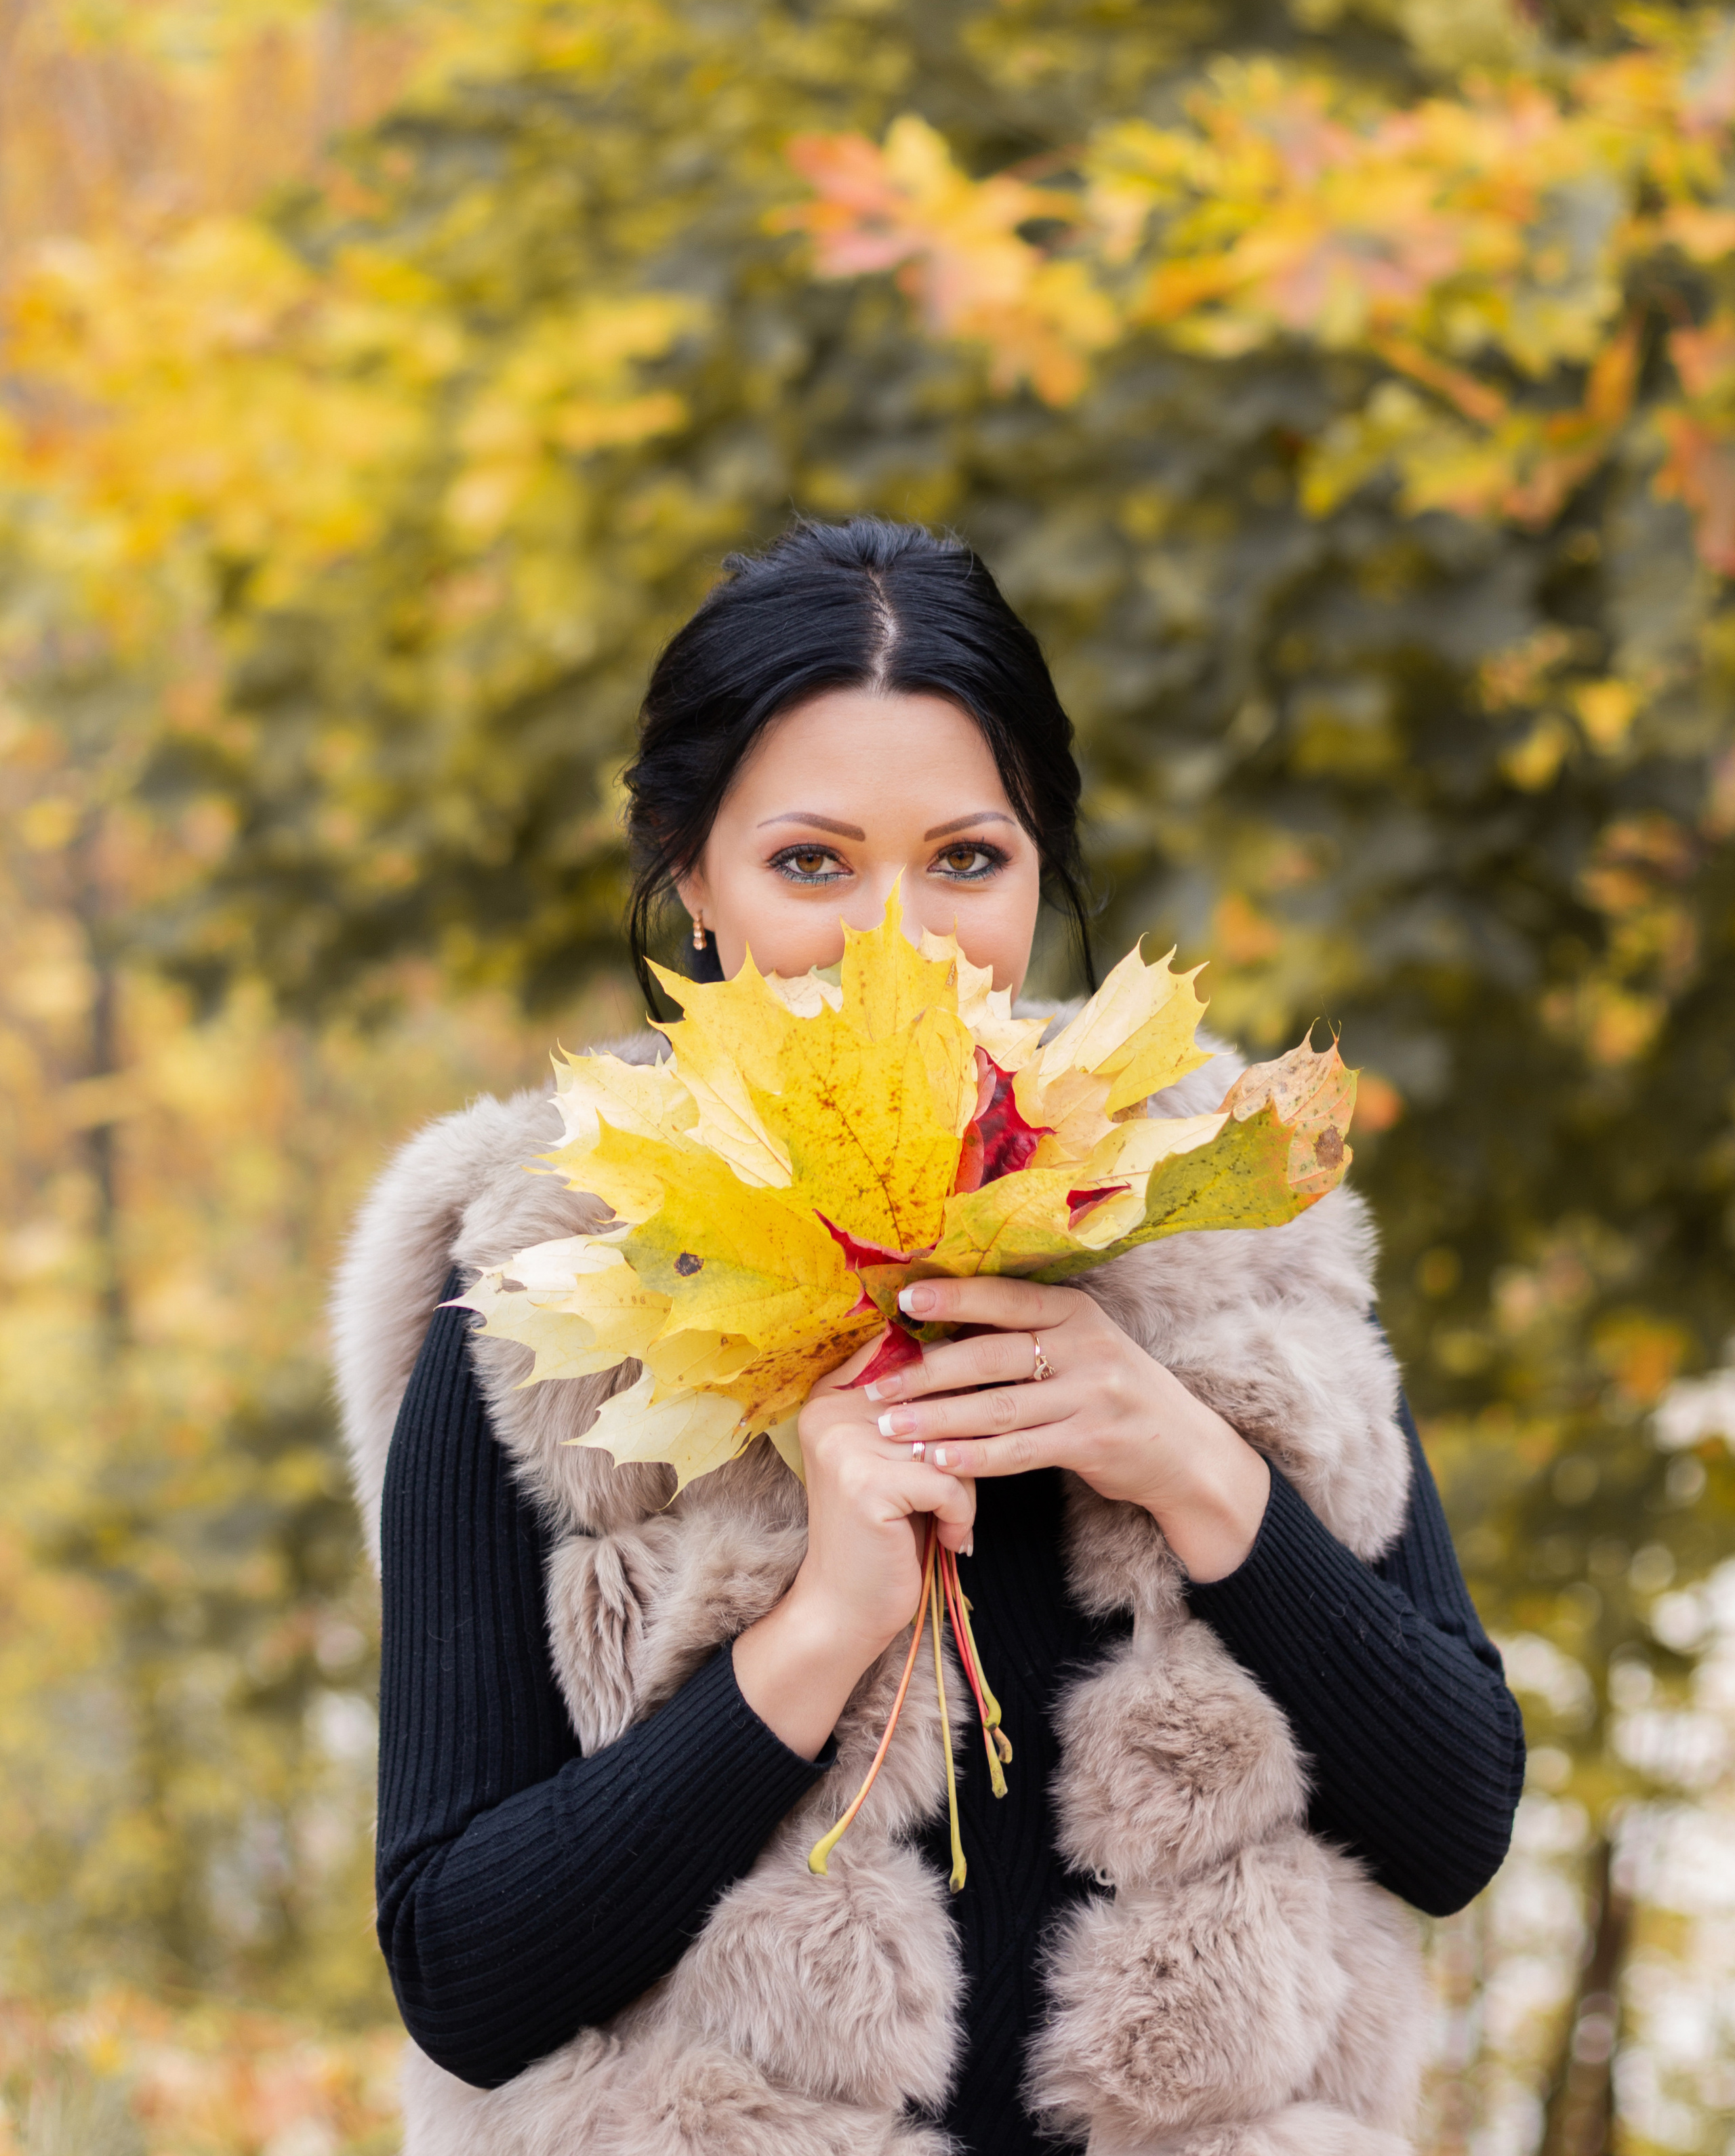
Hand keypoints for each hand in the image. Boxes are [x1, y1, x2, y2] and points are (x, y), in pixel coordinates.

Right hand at [730, 1329, 975, 1759]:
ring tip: (947, 1518)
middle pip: (941, 1398)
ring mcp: (845, 1444)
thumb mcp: (891, 1457)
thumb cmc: (884, 1531)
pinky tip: (946, 1539)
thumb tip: (980, 1354)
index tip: (959, 1419)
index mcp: (832, 1393)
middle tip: (952, 1493)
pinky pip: (951, 1483)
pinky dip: (961, 1518)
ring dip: (964, 1488)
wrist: (844, 1608)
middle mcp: (832, 1409)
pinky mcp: (869, 1483)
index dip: (949, 1376)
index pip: (907, 1351)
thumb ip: (917, 1407)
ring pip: (952, 1442)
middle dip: (961, 1448)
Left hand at [863, 1276, 1270, 1583]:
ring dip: (937, 1420)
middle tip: (874, 1386)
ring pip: (997, 1408)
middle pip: (991, 1356)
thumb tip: (937, 1321)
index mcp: (1076, 1310)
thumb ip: (1024, 1333)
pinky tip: (937, 1461)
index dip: (953, 1297)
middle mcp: (1086, 1346)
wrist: (1183, 1449)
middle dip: (926, 1372)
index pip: (1005, 1297)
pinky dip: (974, 1457)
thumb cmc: (1111, 1390)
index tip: (901, 1300)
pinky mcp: (1092, 1442)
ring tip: (890, 1428)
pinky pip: (1019, 1451)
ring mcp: (1091, 1396)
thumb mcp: (1080, 1345)